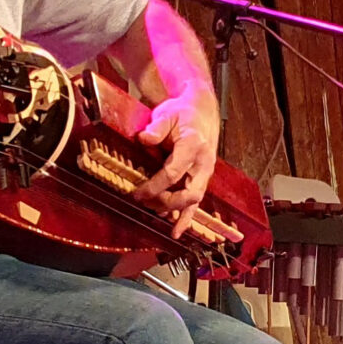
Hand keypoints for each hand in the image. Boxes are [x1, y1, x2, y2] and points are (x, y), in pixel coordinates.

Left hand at [133, 91, 222, 237]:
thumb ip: (156, 128)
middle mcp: (203, 163)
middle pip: (188, 192)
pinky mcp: (202, 179)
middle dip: (166, 202)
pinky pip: (196, 203)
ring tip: (155, 215)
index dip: (154, 186)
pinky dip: (187, 218)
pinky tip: (176, 231)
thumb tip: (143, 139)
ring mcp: (205, 173)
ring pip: (194, 201)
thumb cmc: (183, 113)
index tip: (137, 193)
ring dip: (174, 212)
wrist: (202, 111)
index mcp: (194, 145)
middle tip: (145, 202)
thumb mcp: (167, 114)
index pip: (173, 173)